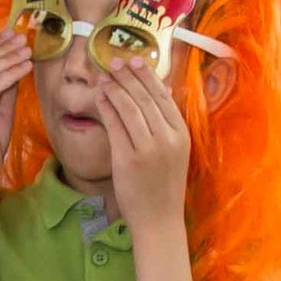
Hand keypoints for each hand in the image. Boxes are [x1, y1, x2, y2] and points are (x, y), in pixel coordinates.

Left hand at [95, 49, 193, 232]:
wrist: (159, 220)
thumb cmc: (164, 186)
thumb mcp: (176, 152)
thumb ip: (169, 124)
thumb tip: (164, 91)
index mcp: (182, 134)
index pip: (163, 96)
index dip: (147, 75)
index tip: (135, 60)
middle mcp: (167, 139)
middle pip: (145, 98)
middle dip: (128, 76)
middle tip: (114, 61)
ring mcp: (148, 149)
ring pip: (129, 108)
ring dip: (114, 88)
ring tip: (103, 76)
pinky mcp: (128, 160)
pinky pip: (115, 126)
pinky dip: (106, 108)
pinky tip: (99, 97)